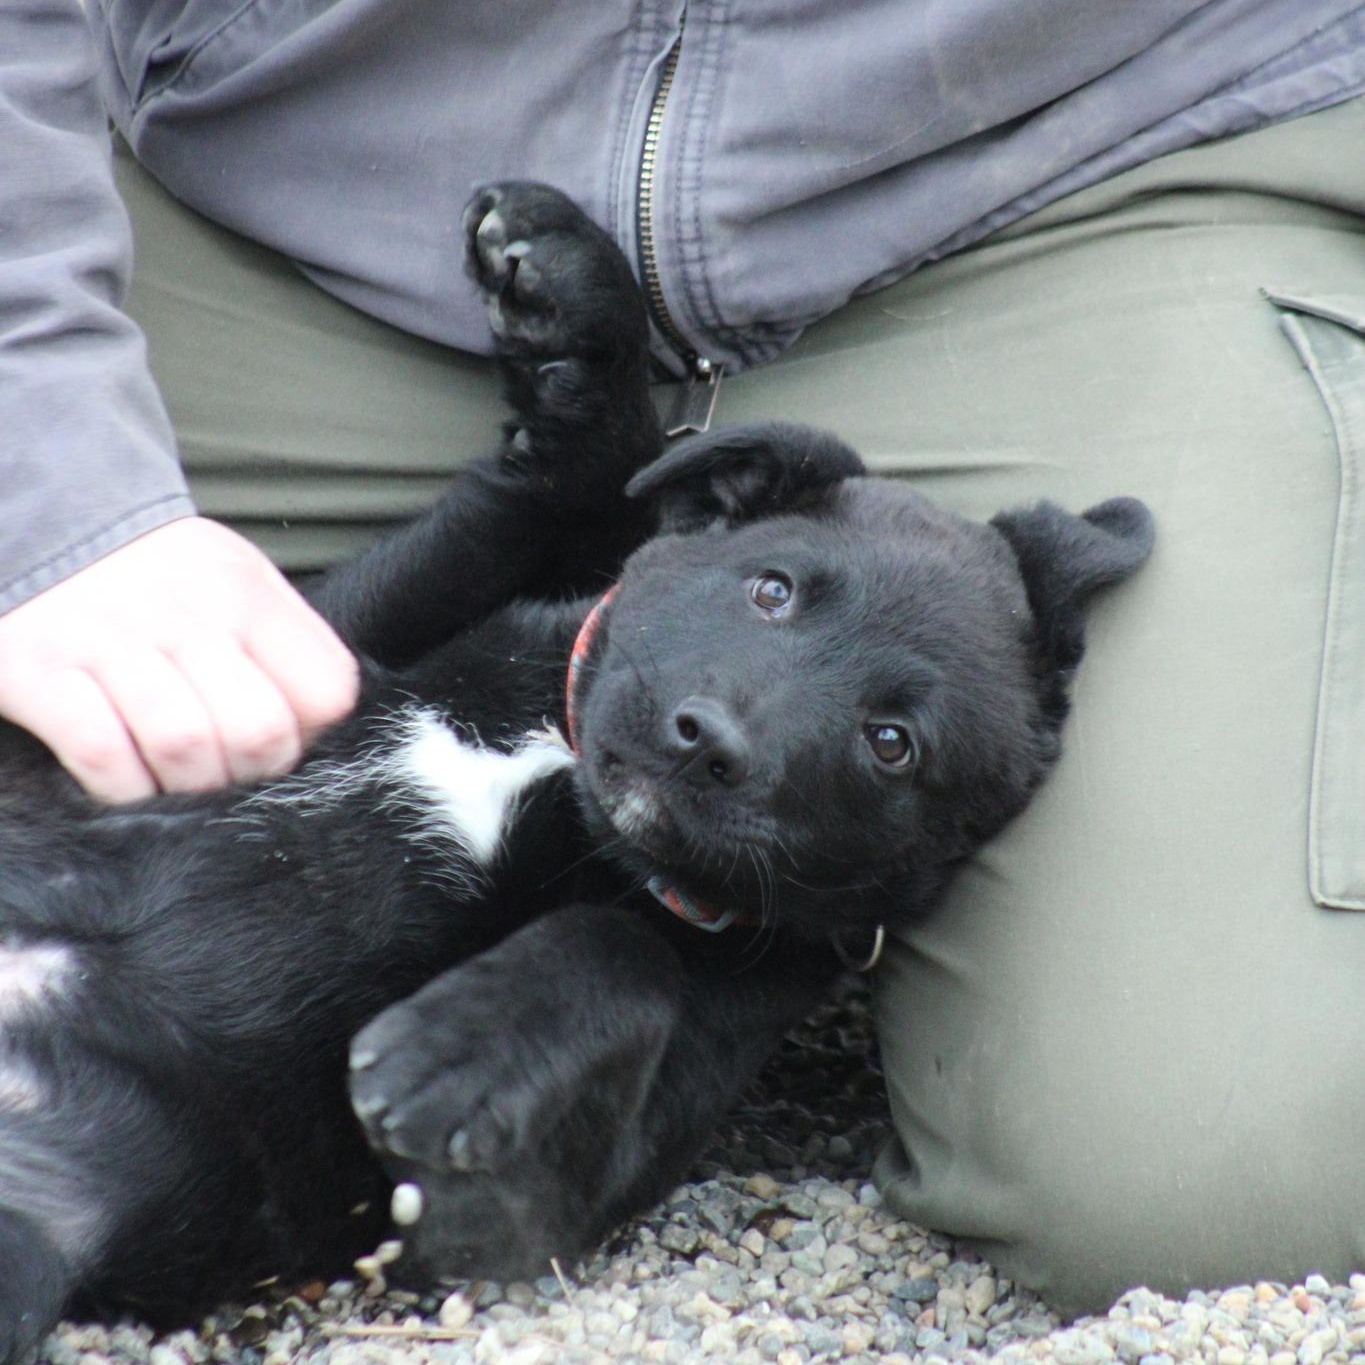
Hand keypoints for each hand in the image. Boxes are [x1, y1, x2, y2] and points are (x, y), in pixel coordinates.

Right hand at [0, 517, 358, 801]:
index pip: (326, 690)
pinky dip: (124, 786)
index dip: (314, 737)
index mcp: (247, 594)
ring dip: (188, 786)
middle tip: (228, 772)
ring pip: (185, 746)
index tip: (286, 743)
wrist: (33, 521)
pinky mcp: (38, 673)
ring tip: (178, 778)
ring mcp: (108, 643)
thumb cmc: (151, 571)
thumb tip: (316, 726)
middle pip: (259, 731)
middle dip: (251, 774)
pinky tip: (127, 777)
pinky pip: (103, 755)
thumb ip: (280, 643)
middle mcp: (185, 615)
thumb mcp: (232, 578)